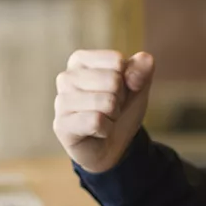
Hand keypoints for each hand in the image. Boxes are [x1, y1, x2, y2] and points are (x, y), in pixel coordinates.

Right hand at [53, 50, 154, 172]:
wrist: (110, 146)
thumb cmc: (119, 110)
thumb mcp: (137, 86)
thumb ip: (142, 68)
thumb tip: (144, 59)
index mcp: (80, 60)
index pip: (117, 60)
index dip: (126, 79)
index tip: (116, 92)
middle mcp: (66, 77)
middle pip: (113, 80)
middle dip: (120, 99)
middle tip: (109, 109)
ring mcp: (61, 102)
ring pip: (106, 102)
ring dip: (113, 115)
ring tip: (103, 119)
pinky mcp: (61, 125)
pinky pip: (96, 121)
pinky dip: (106, 129)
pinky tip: (97, 132)